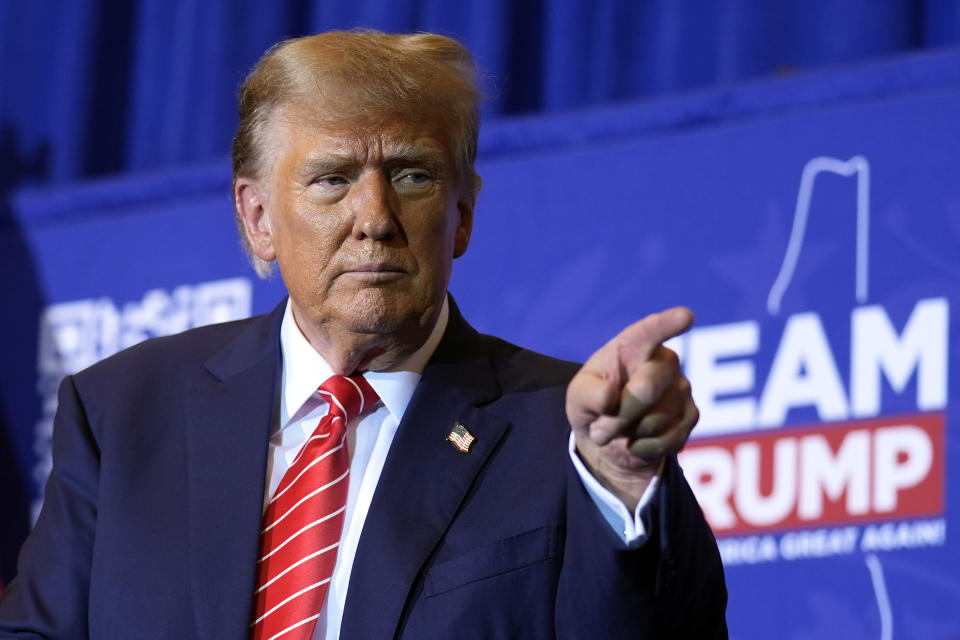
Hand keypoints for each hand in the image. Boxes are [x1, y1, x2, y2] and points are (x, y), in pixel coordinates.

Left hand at [566, 307, 697, 510]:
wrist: (610, 438)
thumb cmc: (593, 402)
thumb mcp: (578, 396)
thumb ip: (589, 394)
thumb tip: (610, 397)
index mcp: (635, 345)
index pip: (651, 330)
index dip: (668, 323)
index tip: (685, 316)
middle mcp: (664, 361)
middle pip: (647, 388)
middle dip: (619, 414)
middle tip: (599, 429)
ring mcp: (682, 388)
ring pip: (656, 419)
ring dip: (628, 434)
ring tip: (618, 430)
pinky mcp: (691, 415)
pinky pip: (667, 439)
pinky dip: (642, 447)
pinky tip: (635, 440)